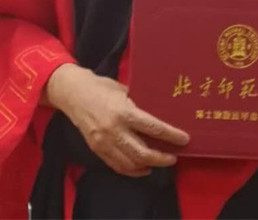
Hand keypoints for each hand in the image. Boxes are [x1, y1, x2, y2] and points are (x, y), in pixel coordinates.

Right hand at [43, 63, 189, 177]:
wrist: (73, 93)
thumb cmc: (101, 86)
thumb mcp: (123, 90)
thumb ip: (138, 103)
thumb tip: (156, 111)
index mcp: (124, 112)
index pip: (153, 128)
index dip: (171, 135)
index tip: (184, 139)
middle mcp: (115, 130)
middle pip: (143, 153)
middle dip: (161, 158)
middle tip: (173, 157)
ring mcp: (104, 142)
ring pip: (130, 163)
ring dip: (148, 166)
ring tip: (159, 163)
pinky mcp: (96, 149)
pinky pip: (117, 165)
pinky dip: (131, 170)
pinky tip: (141, 168)